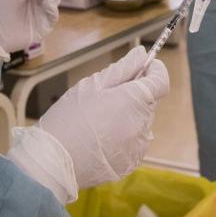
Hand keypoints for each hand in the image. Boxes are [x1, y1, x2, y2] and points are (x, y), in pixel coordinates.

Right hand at [37, 46, 169, 188]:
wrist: (54, 161)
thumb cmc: (69, 119)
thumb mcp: (92, 85)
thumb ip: (122, 69)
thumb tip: (141, 54)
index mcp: (135, 100)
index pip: (161, 81)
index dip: (154, 71)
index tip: (144, 66)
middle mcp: (143, 124)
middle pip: (148, 102)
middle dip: (133, 95)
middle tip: (105, 98)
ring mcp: (139, 146)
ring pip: (141, 122)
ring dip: (128, 117)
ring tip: (99, 122)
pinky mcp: (132, 162)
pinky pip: (134, 142)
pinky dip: (123, 137)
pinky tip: (100, 139)